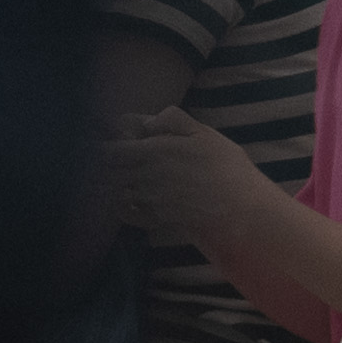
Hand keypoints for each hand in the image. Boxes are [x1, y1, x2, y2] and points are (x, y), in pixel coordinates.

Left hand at [110, 106, 279, 241]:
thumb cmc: (227, 169)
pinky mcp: (156, 221)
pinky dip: (120, 205)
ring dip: (109, 183)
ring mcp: (149, 202)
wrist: (241, 212)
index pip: (111, 149)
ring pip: (113, 191)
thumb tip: (148, 122)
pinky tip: (127, 198)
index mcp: (154, 152)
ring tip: (111, 176)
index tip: (100, 140)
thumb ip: (173, 121)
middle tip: (102, 157)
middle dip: (100, 164)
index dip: (101, 144)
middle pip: (107, 171)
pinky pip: (126, 213)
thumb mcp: (203, 133)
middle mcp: (145, 178)